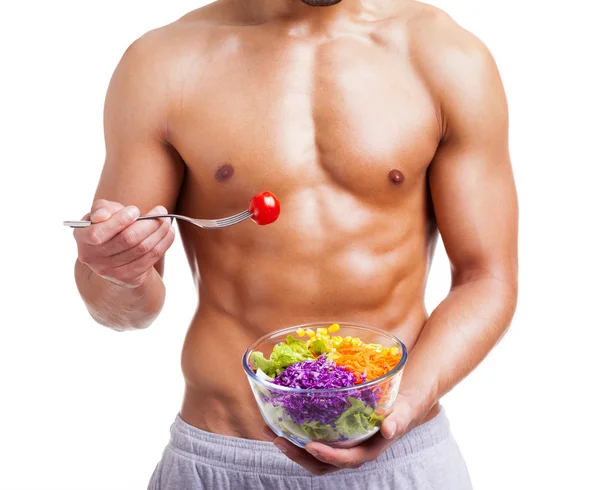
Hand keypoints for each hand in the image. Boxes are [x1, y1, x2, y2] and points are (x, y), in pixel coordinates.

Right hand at [73, 199, 174, 287]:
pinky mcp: (129, 278)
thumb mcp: (102, 213)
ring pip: (142, 248)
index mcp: (82, 238)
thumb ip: (102, 209)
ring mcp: (111, 271)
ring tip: (167, 220)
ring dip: (159, 231)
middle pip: (127, 240)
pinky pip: (151, 258)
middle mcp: (93, 258)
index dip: (119, 221)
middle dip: (148, 223)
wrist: (115, 254)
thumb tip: (104, 215)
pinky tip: (169, 232)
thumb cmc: (109, 226)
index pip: (98, 233)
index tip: (135, 210)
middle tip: (161, 211)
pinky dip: (164, 243)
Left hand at [263, 392, 426, 475]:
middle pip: (319, 463)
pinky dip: (293, 435)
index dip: (327, 455)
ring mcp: (338, 448)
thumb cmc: (399, 412)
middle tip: (278, 438)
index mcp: (366, 452)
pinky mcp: (331, 439)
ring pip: (310, 456)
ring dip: (289, 446)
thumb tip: (388, 429)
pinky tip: (279, 420)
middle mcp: (349, 454)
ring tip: (270, 430)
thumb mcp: (402, 414)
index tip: (310, 445)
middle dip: (297, 454)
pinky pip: (310, 441)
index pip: (344, 460)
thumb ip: (397, 421)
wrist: (397, 410)